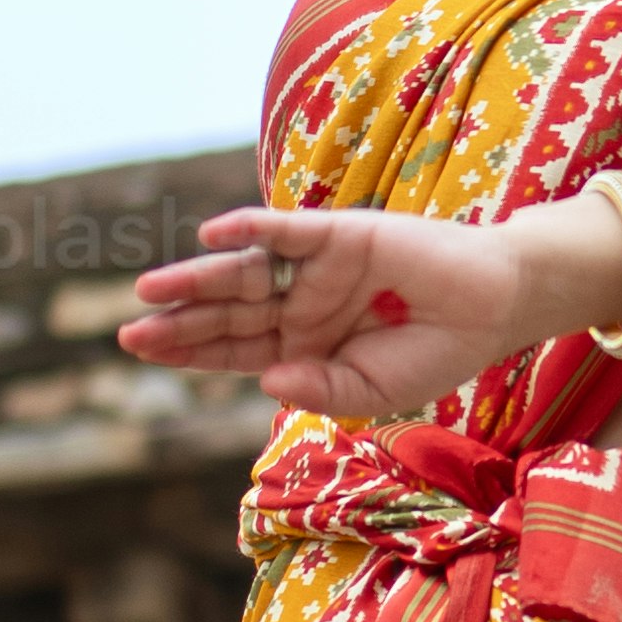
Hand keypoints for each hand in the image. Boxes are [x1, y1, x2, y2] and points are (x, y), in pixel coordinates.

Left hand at [116, 195, 581, 426]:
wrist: (494, 309)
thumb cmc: (436, 353)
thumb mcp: (372, 393)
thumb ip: (319, 392)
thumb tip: (265, 381)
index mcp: (303, 347)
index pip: (233, 351)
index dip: (189, 353)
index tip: (142, 352)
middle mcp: (301, 305)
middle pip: (227, 315)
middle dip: (178, 323)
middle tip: (127, 334)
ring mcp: (316, 268)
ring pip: (244, 275)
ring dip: (197, 279)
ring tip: (149, 289)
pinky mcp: (339, 235)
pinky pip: (285, 231)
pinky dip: (249, 229)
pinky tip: (211, 235)